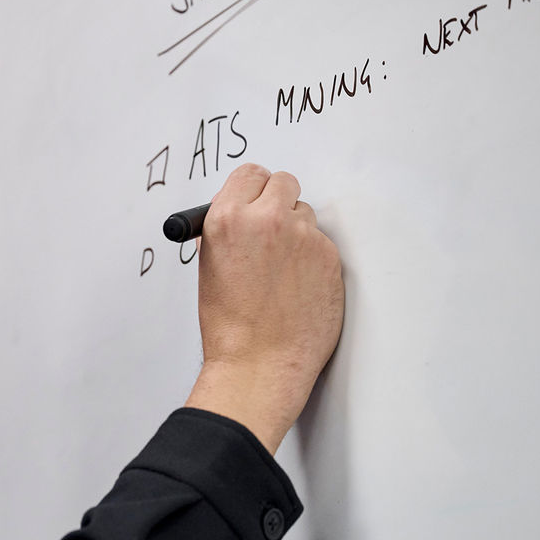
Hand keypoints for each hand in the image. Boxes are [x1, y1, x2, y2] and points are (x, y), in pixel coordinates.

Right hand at [184, 163, 343, 453]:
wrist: (259, 365)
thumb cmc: (230, 327)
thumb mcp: (210, 269)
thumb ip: (224, 233)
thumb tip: (236, 217)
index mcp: (226, 219)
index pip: (249, 174)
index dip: (252, 189)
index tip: (255, 201)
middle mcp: (266, 220)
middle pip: (283, 182)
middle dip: (278, 201)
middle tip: (273, 228)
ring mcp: (302, 237)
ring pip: (306, 214)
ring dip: (297, 231)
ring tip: (283, 270)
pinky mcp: (329, 257)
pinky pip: (321, 243)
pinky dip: (312, 259)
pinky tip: (299, 286)